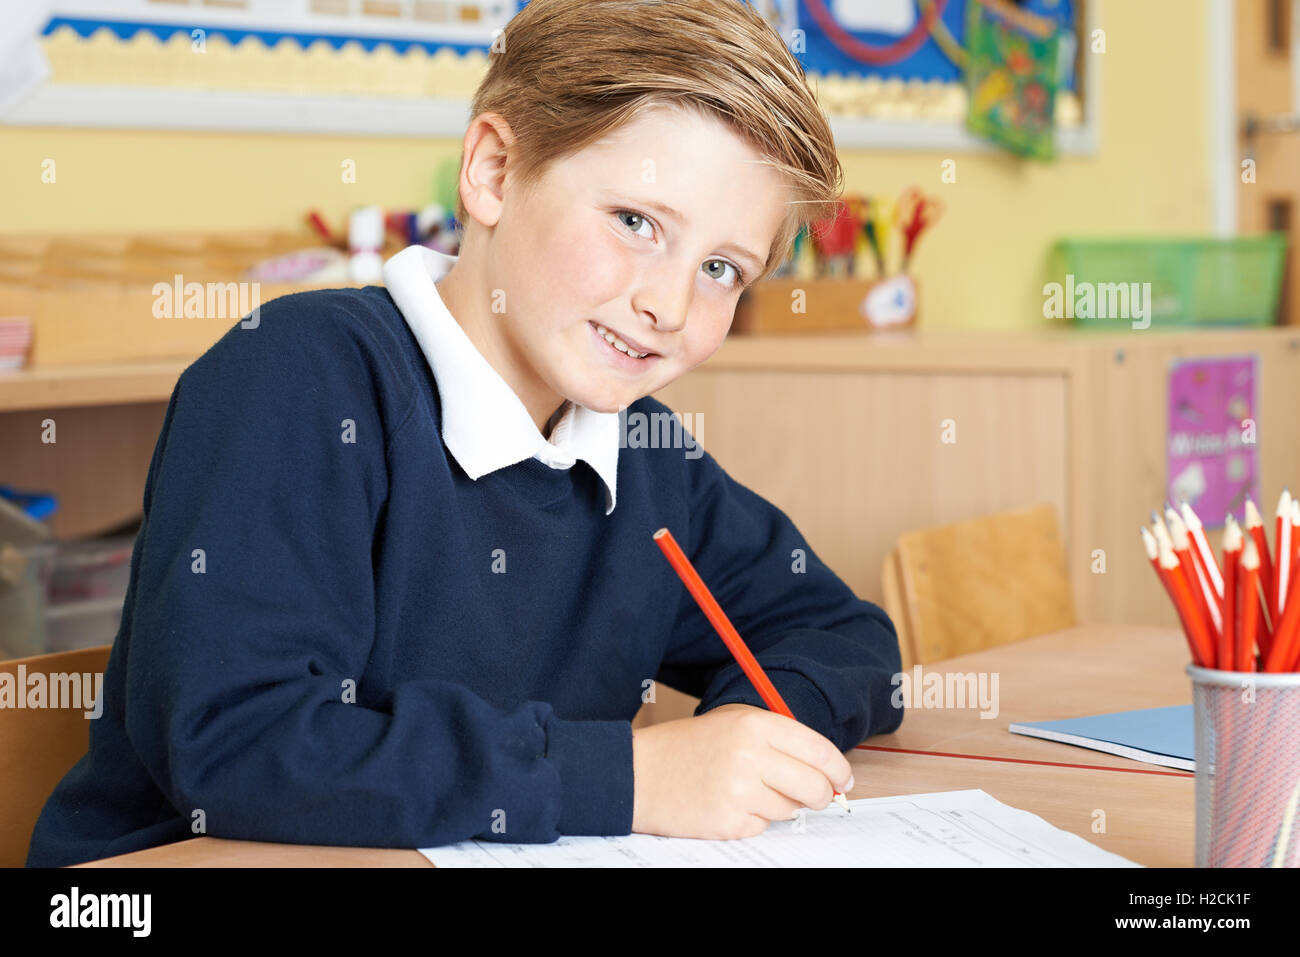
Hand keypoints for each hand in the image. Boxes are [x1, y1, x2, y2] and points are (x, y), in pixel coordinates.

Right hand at [630, 702, 853, 839]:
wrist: (635, 774)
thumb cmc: (684, 749)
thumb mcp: (731, 725)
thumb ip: (776, 741)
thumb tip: (825, 771)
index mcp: (753, 724)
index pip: (817, 749)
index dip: (837, 768)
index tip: (843, 779)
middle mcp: (750, 756)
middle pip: (813, 786)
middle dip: (819, 795)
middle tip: (813, 797)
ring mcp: (740, 791)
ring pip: (790, 810)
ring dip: (778, 806)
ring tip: (745, 791)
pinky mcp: (729, 822)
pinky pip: (763, 827)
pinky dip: (752, 820)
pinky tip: (728, 805)